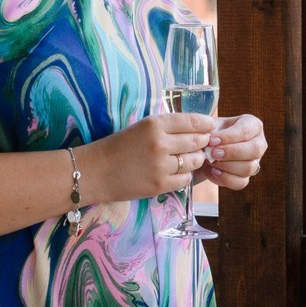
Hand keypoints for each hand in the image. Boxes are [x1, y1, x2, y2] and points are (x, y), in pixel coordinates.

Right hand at [86, 113, 217, 202]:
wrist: (95, 172)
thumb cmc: (117, 147)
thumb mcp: (141, 127)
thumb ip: (167, 127)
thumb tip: (198, 129)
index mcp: (154, 124)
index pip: (193, 122)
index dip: (206, 125)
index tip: (211, 127)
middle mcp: (160, 143)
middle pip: (197, 141)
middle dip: (202, 143)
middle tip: (199, 145)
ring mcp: (161, 165)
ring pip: (194, 161)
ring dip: (194, 160)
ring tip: (185, 159)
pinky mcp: (160, 184)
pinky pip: (185, 179)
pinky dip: (184, 176)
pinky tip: (174, 172)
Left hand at [198, 114, 265, 190]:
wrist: (205, 150)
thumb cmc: (211, 134)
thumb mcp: (211, 127)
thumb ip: (211, 132)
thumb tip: (211, 141)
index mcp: (253, 125)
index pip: (246, 131)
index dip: (228, 137)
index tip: (211, 141)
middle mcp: (259, 143)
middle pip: (254, 150)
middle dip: (231, 152)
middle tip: (213, 153)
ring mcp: (255, 162)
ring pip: (249, 168)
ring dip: (226, 166)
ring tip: (210, 161)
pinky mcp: (246, 178)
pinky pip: (241, 182)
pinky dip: (225, 178)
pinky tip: (213, 171)